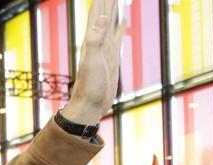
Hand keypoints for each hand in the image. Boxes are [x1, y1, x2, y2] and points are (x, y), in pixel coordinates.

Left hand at [60, 0, 126, 124]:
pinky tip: (122, 21)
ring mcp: (105, 48)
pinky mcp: (112, 56)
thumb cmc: (89, 86)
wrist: (90, 105)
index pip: (97, 13)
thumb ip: (95, 40)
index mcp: (92, 40)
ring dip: (113, 8)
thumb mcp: (92, 61)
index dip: (102, 0)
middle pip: (104, 13)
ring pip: (110, 22)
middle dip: (108, 0)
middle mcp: (97, 41)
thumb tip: (102, 18)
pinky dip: (120, 26)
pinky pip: (117, 36)